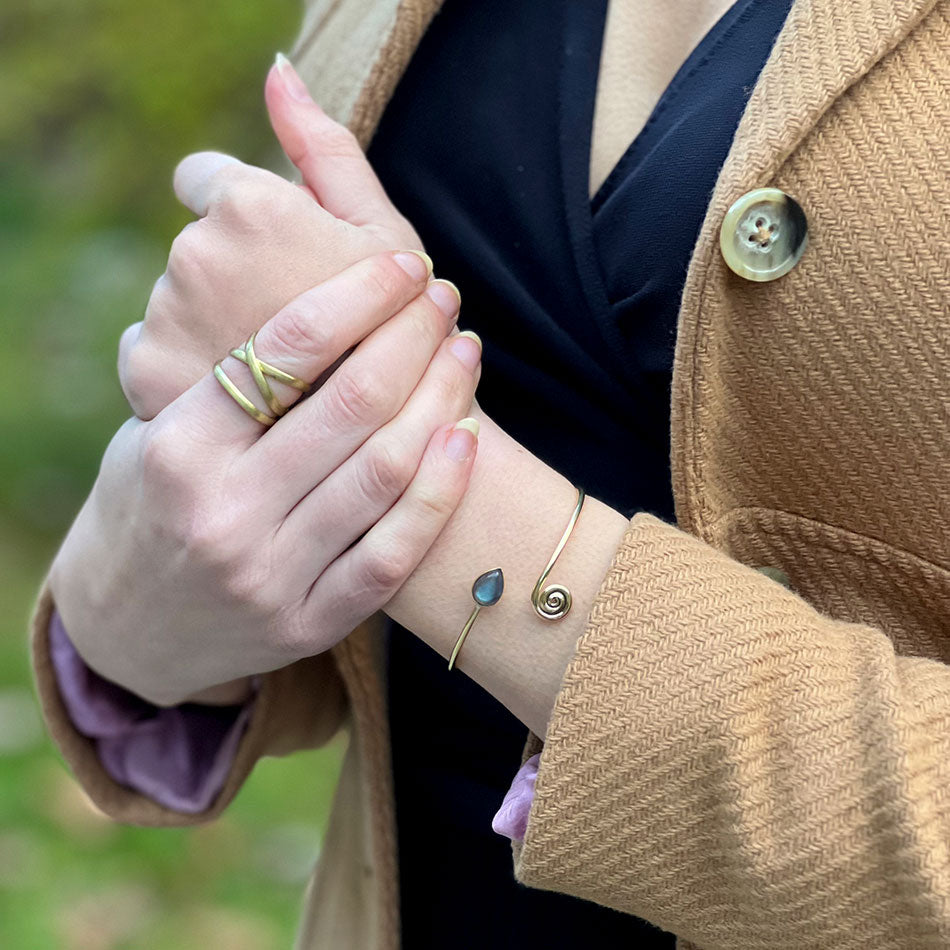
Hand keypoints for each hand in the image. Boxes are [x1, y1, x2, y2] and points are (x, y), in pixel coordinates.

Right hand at [50, 252, 481, 705]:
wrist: (129, 628)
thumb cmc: (150, 505)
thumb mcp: (153, 434)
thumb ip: (220, 376)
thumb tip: (300, 283)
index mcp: (180, 448)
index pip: (285, 351)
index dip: (358, 296)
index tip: (402, 265)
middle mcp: (225, 513)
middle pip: (350, 404)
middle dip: (411, 336)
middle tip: (442, 298)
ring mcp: (271, 576)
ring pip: (384, 471)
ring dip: (440, 398)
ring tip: (464, 351)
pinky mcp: (310, 622)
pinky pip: (394, 552)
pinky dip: (439, 490)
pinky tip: (465, 436)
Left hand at [122, 56, 423, 420]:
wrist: (387, 441)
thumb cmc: (400, 331)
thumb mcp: (382, 233)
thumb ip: (325, 150)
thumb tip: (278, 73)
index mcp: (250, 207)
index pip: (207, 179)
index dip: (247, 216)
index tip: (279, 257)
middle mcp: (192, 254)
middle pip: (196, 244)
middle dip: (236, 273)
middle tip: (292, 319)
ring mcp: (166, 319)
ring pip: (176, 301)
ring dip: (214, 322)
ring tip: (276, 366)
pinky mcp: (149, 376)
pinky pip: (156, 349)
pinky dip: (192, 367)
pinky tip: (247, 392)